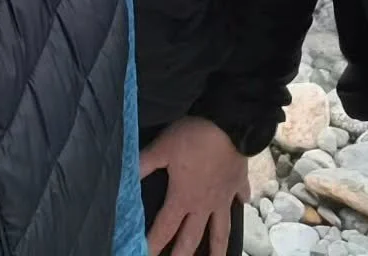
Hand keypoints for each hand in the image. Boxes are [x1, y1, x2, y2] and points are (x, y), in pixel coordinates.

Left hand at [140, 115, 248, 255]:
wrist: (229, 125)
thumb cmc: (193, 136)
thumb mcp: (162, 147)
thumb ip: (143, 163)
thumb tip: (124, 176)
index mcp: (183, 198)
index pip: (165, 228)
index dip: (153, 244)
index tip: (144, 254)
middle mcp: (204, 205)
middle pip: (192, 238)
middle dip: (182, 255)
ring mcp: (223, 197)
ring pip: (221, 230)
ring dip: (218, 249)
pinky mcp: (238, 183)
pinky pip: (241, 197)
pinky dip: (242, 203)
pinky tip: (243, 205)